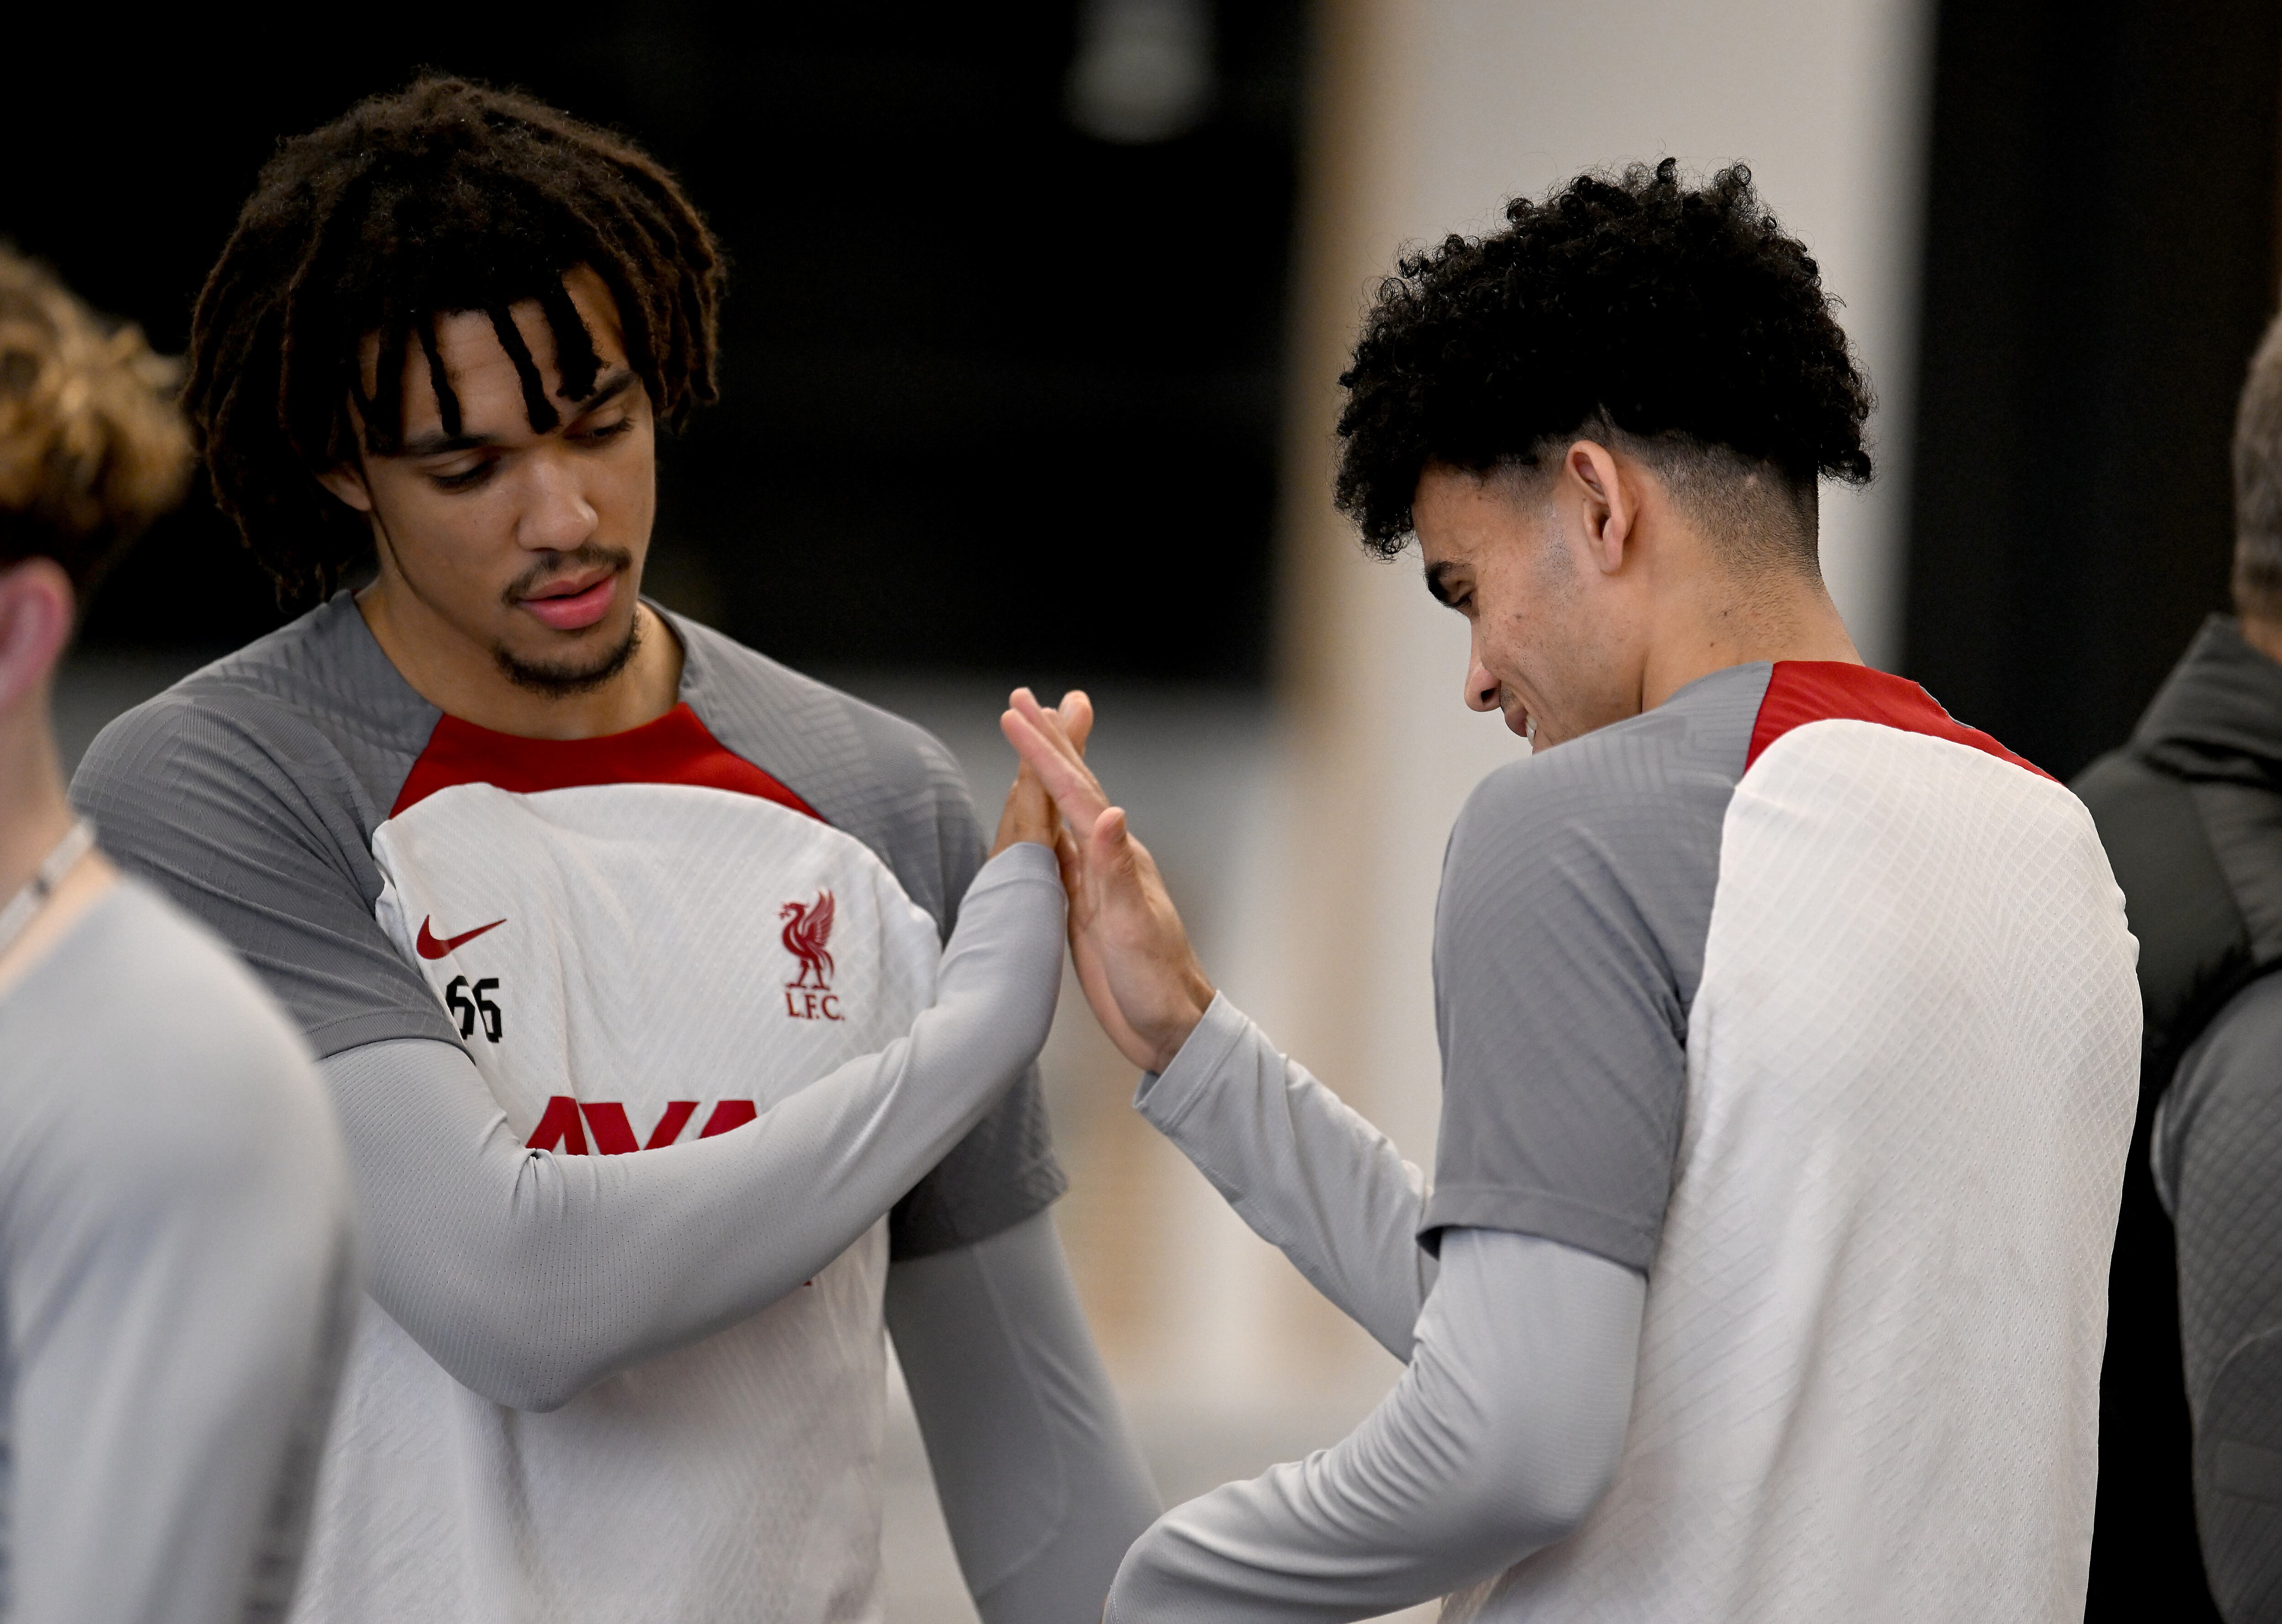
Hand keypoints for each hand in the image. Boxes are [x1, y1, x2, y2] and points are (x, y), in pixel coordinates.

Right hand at [1000, 687, 1215, 1072]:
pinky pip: (1059, 848)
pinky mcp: (1085, 905)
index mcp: (1115, 859)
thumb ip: (1117, 873)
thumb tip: (1110, 813)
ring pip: (1064, 811)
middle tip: (1023, 696)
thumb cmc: (1156, 986)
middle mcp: (1107, 860)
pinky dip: (1045, 818)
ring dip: (1047, 770)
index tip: (1014, 712)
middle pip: (1073, 788)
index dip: (1042, 752)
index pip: (1073, 794)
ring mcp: (1096, 881)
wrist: (1170, 1030)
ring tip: (1030, 734)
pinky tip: (1038, 814)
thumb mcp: (1133, 930)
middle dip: (1047, 741)